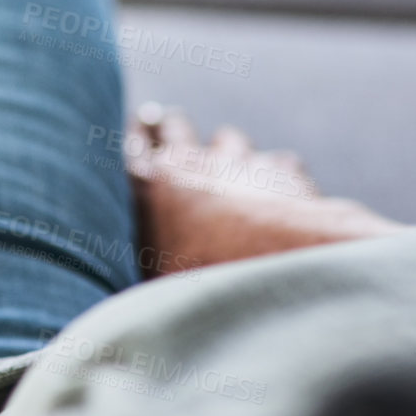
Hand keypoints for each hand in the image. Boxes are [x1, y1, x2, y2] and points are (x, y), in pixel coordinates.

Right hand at [125, 104, 400, 278]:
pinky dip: (277, 173)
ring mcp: (239, 163)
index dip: (137, 139)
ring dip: (227, 150)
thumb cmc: (206, 287)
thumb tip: (137, 274)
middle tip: (169, 127)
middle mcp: (190, 163)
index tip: (140, 131)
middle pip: (173, 127)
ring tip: (228, 165)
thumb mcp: (157, 279)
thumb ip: (149, 255)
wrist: (277, 272)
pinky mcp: (284, 171)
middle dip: (172, 128)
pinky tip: (283, 191)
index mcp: (148, 187)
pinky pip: (278, 162)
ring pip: (228, 139)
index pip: (132, 147)